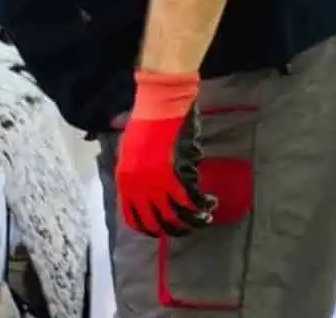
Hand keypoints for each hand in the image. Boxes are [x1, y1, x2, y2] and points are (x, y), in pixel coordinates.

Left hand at [114, 70, 216, 236]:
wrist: (160, 104)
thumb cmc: (146, 122)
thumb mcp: (131, 151)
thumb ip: (135, 174)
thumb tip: (143, 192)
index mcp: (125, 180)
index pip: (132, 217)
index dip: (147, 228)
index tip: (160, 231)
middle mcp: (139, 186)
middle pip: (156, 221)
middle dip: (174, 230)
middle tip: (186, 230)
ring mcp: (157, 182)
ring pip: (176, 216)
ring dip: (192, 222)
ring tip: (204, 220)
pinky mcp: (177, 174)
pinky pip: (192, 199)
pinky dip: (203, 205)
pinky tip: (210, 203)